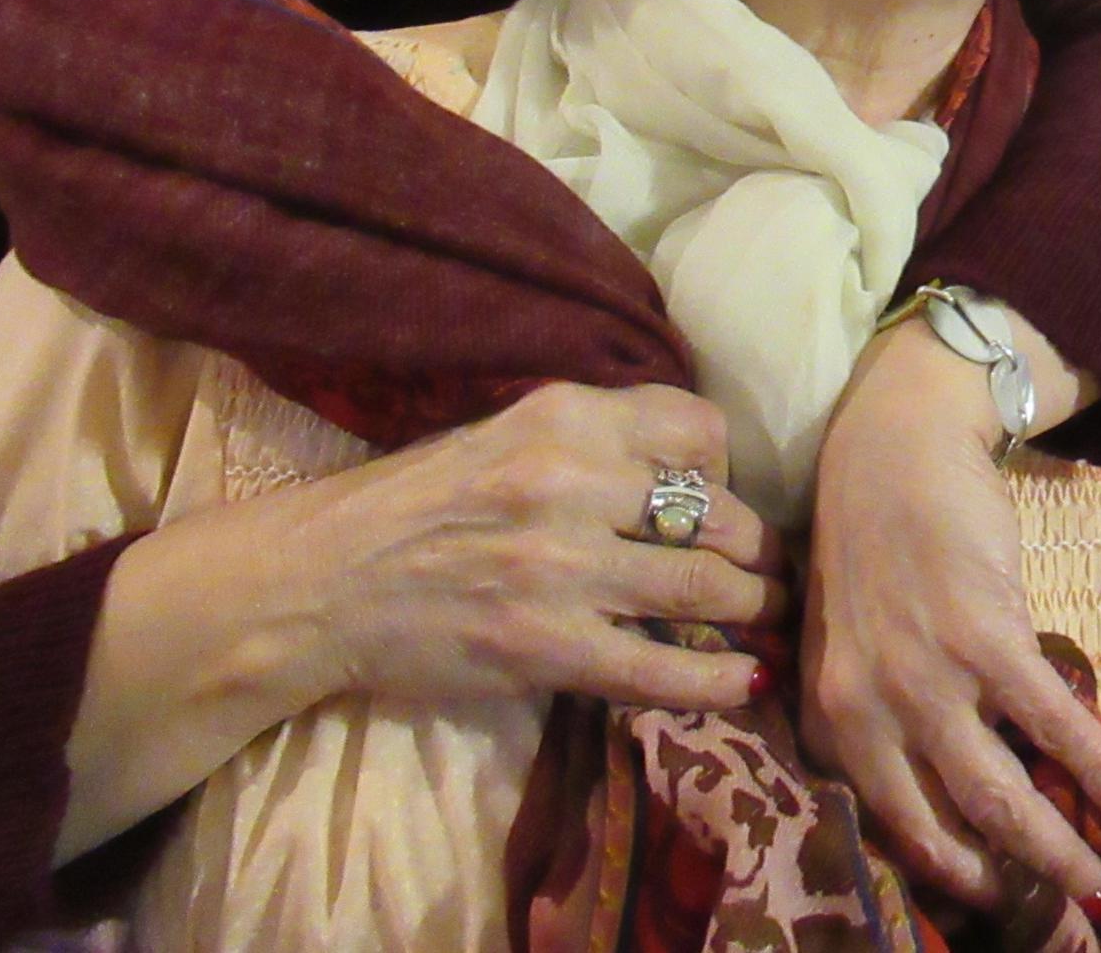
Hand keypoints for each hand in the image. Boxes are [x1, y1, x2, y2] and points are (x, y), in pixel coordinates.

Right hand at [291, 380, 786, 708]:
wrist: (323, 580)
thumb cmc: (423, 502)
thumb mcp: (513, 431)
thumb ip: (602, 438)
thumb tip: (705, 466)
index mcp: (566, 416)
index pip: (700, 428)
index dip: (731, 470)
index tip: (729, 499)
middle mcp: (571, 482)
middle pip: (718, 513)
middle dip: (762, 550)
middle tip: (776, 571)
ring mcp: (559, 568)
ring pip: (704, 587)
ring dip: (756, 610)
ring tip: (774, 619)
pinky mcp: (543, 646)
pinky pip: (656, 668)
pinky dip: (716, 681)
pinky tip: (749, 683)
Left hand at [804, 327, 1100, 913]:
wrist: (892, 448)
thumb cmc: (871, 542)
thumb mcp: (845, 642)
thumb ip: (875, 711)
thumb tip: (939, 781)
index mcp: (830, 719)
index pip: (892, 823)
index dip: (951, 872)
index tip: (998, 901)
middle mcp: (868, 711)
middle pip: (950, 828)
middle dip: (1013, 883)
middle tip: (1064, 919)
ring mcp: (925, 676)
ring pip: (1000, 793)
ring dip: (1060, 847)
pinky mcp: (985, 635)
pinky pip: (1052, 720)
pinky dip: (1096, 766)